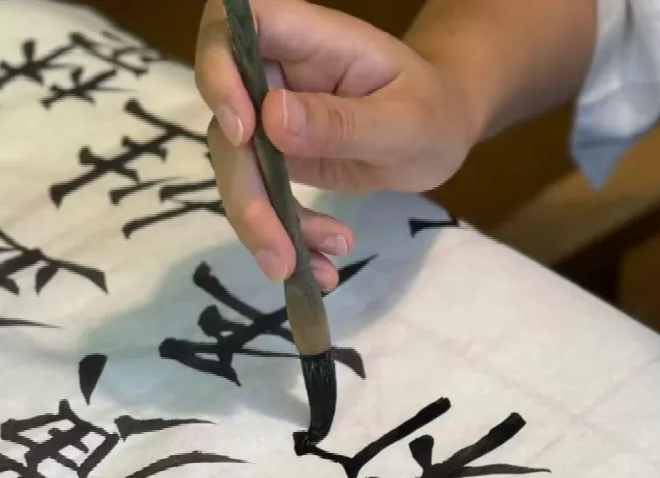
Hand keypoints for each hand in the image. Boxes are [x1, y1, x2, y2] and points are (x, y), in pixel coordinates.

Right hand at [195, 0, 478, 289]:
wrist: (442, 133)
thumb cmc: (434, 110)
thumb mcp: (406, 121)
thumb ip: (342, 121)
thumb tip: (270, 118)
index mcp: (308, 40)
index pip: (234, 25)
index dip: (218, 70)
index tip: (242, 131)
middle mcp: (276, 75)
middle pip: (224, 120)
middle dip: (246, 191)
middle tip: (278, 250)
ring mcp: (270, 118)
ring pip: (237, 169)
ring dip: (262, 226)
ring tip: (306, 268)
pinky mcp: (276, 159)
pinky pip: (261, 197)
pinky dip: (284, 237)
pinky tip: (320, 266)